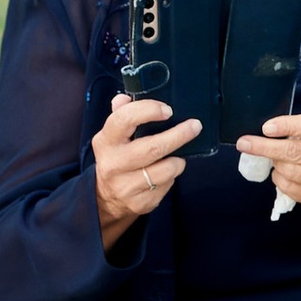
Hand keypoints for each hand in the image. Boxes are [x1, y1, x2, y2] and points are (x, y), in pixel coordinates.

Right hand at [92, 93, 199, 241]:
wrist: (106, 197)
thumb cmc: (117, 157)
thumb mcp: (113, 136)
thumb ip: (121, 115)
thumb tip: (124, 97)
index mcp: (106, 141)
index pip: (124, 119)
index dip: (148, 110)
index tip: (168, 110)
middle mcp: (113, 164)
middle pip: (153, 147)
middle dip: (179, 135)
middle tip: (195, 126)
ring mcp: (126, 186)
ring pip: (166, 169)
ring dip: (177, 161)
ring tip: (176, 156)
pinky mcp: (140, 203)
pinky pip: (167, 186)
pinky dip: (171, 177)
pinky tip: (165, 173)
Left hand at [237, 110, 300, 235]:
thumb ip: (297, 127)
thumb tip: (263, 132)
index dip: (286, 126)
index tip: (265, 128)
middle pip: (297, 152)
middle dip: (266, 147)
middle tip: (245, 143)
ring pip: (291, 172)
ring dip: (276, 165)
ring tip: (274, 160)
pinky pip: (290, 189)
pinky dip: (279, 180)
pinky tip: (280, 174)